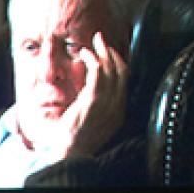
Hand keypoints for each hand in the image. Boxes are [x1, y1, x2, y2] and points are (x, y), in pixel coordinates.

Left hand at [43, 31, 128, 158]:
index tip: (108, 51)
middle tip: (100, 39)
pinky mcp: (92, 101)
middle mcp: (117, 106)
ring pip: (110, 70)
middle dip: (111, 52)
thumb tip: (92, 89)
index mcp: (118, 111)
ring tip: (92, 45)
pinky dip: (93, 61)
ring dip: (101, 54)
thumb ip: (97, 106)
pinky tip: (85, 55)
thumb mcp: (92, 121)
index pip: (125, 79)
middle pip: (121, 71)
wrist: (69, 153)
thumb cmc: (74, 139)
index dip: (118, 61)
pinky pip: (97, 75)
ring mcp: (106, 104)